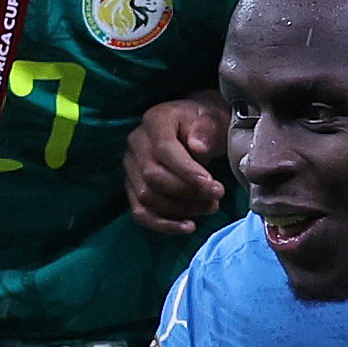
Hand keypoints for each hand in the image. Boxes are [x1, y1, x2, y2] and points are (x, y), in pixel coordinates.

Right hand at [124, 94, 227, 234]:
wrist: (195, 129)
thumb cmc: (205, 125)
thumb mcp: (213, 119)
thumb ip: (206, 130)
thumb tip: (197, 147)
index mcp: (155, 121)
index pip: (164, 149)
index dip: (187, 171)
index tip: (213, 186)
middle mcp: (136, 143)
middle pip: (152, 177)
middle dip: (188, 193)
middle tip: (216, 197)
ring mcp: (131, 167)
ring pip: (147, 197)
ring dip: (181, 210)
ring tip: (210, 207)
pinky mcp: (133, 188)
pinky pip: (140, 213)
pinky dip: (164, 225)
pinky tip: (188, 226)